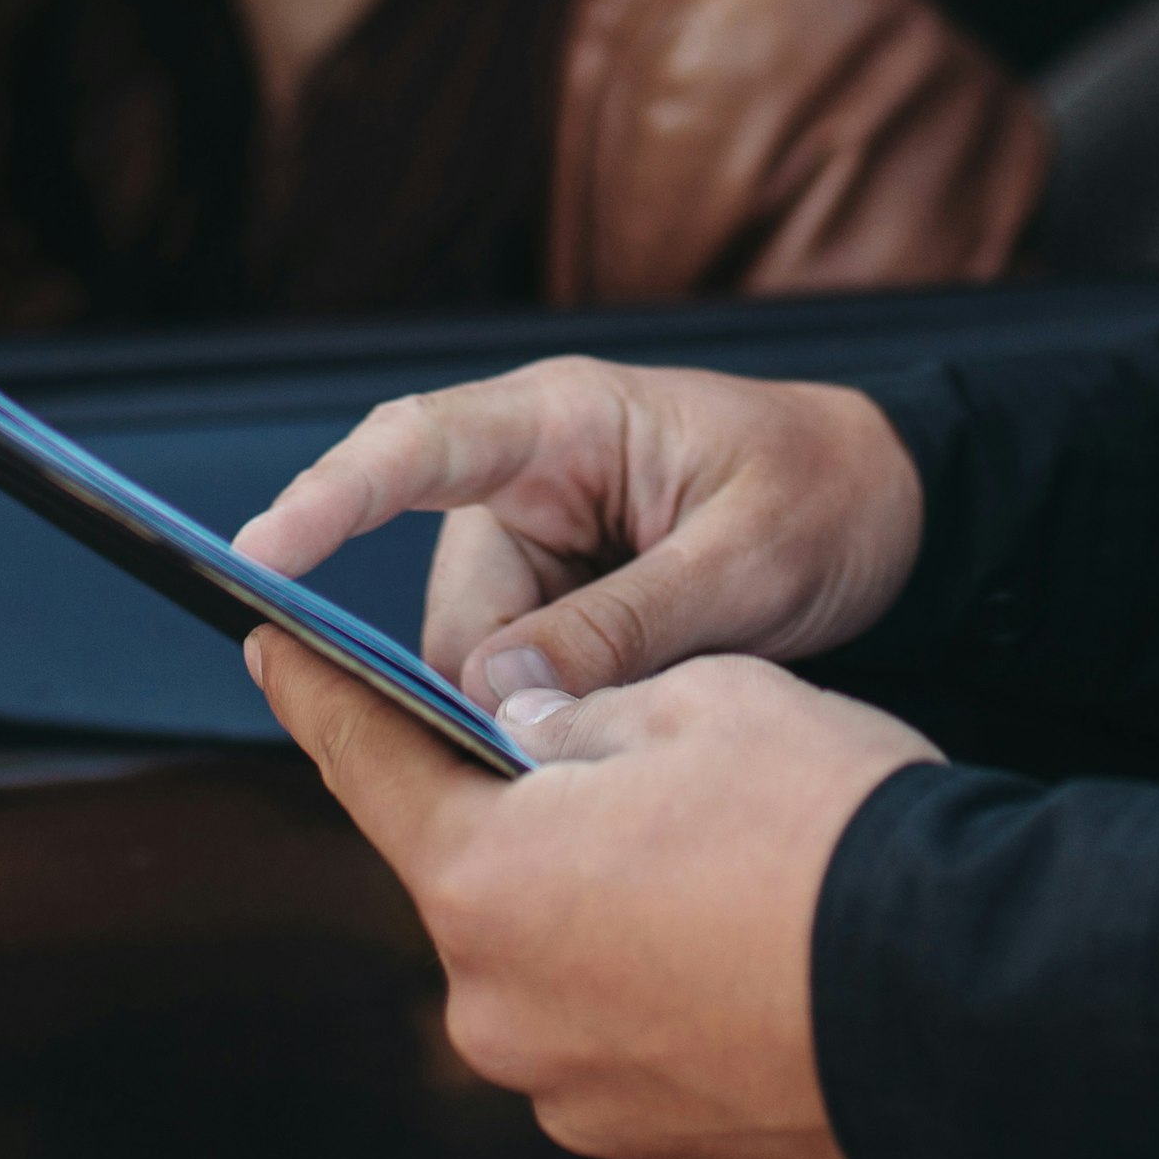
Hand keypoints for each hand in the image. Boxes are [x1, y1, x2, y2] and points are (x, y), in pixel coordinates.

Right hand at [231, 356, 925, 705]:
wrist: (898, 510)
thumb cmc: (827, 497)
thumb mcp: (745, 561)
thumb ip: (624, 626)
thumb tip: (496, 696)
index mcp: (565, 421)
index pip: (418, 444)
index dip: (332, 498)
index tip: (259, 553)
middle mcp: (530, 478)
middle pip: (447, 606)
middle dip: (494, 686)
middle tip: (589, 737)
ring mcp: (544, 545)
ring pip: (480, 663)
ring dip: (545, 708)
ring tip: (663, 700)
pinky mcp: (565, 604)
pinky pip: (523, 679)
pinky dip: (567, 714)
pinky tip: (642, 715)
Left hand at [247, 625, 937, 1158]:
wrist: (965, 996)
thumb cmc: (827, 827)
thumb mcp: (697, 697)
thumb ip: (577, 708)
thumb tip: (528, 724)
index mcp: (485, 879)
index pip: (369, 763)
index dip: (317, 692)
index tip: (271, 648)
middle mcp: (500, 1006)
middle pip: (475, 870)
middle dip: (522, 804)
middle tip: (616, 752)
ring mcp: (573, 1089)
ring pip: (554, 952)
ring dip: (598, 897)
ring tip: (713, 850)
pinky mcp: (649, 1141)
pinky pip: (617, 1028)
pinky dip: (653, 976)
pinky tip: (735, 933)